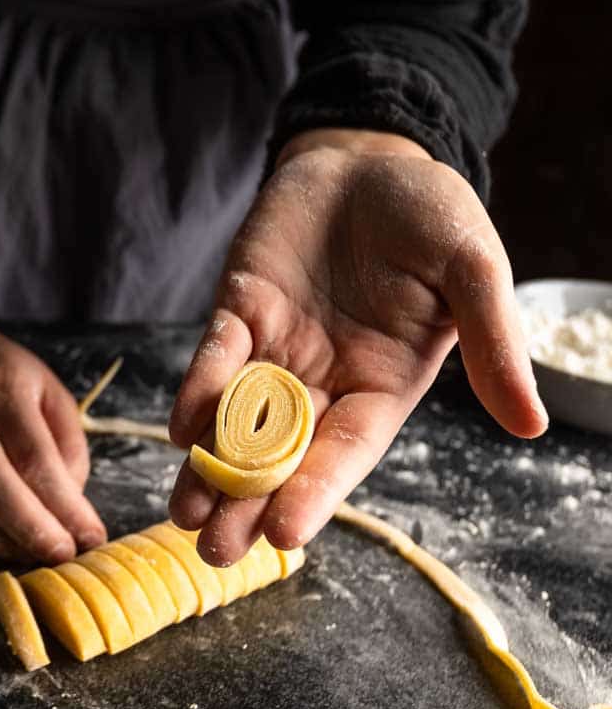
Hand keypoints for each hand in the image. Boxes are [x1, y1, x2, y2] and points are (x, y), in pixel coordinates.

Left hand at [168, 129, 546, 565]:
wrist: (370, 156)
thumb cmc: (430, 213)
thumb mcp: (473, 271)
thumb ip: (492, 343)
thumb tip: (531, 422)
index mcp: (383, 384)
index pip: (347, 451)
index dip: (317, 492)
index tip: (286, 534)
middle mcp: (325, 379)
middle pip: (283, 454)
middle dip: (249, 501)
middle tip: (216, 552)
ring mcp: (277, 347)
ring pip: (237, 419)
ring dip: (209, 465)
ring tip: (183, 512)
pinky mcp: (240, 309)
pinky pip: (215, 355)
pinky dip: (197, 389)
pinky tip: (178, 428)